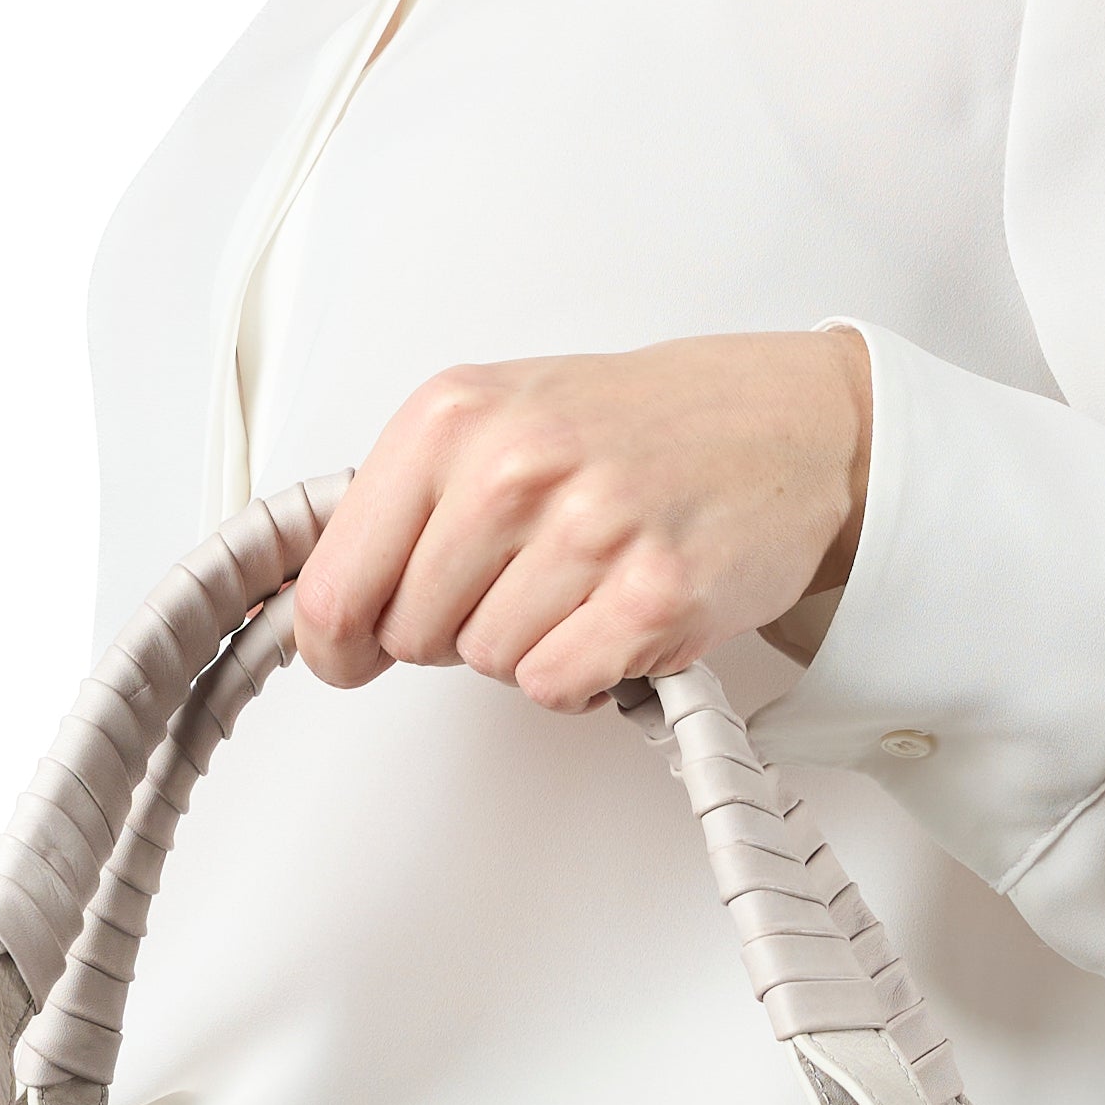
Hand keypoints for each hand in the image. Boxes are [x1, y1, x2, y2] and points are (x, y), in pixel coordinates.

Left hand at [288, 331, 870, 710]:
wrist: (786, 423)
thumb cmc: (638, 427)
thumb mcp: (496, 421)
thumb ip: (401, 504)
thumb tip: (318, 604)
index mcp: (450, 418)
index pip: (336, 583)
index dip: (334, 642)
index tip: (346, 653)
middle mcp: (513, 465)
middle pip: (410, 635)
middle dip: (452, 628)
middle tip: (516, 579)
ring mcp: (588, 530)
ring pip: (486, 663)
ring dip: (528, 643)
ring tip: (581, 581)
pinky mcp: (653, 596)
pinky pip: (556, 687)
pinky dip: (582, 672)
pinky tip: (614, 614)